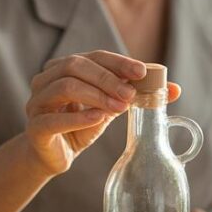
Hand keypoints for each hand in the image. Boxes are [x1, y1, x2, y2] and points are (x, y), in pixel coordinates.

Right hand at [23, 50, 179, 175]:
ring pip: (65, 87)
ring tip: (119, 107)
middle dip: (108, 78)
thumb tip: (176, 89)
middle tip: (131, 94)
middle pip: (76, 66)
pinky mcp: (35, 128)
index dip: (118, 62)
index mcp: (65, 67)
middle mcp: (47, 79)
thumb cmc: (82, 125)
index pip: (94, 56)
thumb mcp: (112, 106)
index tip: (142, 71)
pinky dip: (78, 118)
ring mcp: (37, 102)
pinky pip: (53, 119)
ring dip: (96, 95)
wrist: (55, 155)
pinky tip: (98, 118)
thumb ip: (136, 95)